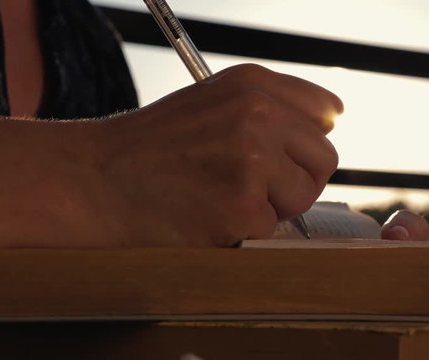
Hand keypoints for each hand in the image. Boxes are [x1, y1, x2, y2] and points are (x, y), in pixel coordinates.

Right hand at [94, 64, 341, 246]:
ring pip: (304, 195)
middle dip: (295, 177)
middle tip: (249, 183)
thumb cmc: (152, 146)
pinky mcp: (242, 207)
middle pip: (325, 159)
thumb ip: (272, 106)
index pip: (326, 111)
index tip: (285, 152)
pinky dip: (246, 229)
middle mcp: (258, 115)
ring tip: (223, 195)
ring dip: (272, 205)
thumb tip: (332, 120)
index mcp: (253, 84)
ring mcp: (251, 160)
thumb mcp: (212, 100)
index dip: (306, 139)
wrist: (96, 179)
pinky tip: (209, 213)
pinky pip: (272, 227)